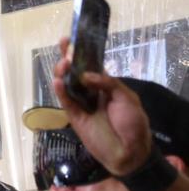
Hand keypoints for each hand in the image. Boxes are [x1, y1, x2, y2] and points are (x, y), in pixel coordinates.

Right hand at [53, 38, 151, 174]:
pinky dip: (61, 91)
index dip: (81, 53)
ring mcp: (81, 104)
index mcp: (105, 85)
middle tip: (64, 47)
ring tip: (63, 65)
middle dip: (67, 58)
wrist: (129, 151)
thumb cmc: (133, 123)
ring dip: (63, 73)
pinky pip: (66, 102)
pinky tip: (58, 81)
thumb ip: (107, 84)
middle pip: (75, 73)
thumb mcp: (127, 97)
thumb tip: (85, 76)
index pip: (90, 65)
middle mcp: (91, 92)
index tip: (72, 39)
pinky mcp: (74, 117)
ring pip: (67, 85)